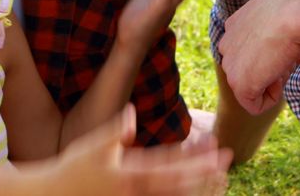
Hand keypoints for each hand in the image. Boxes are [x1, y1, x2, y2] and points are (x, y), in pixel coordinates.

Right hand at [54, 105, 230, 195]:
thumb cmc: (72, 168)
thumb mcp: (92, 145)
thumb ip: (115, 130)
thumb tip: (134, 112)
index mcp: (129, 173)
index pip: (171, 167)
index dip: (196, 160)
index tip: (217, 153)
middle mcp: (135, 191)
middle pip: (178, 184)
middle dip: (203, 173)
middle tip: (227, 162)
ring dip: (194, 186)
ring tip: (216, 178)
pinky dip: (176, 193)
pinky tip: (188, 188)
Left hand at [218, 0, 299, 115]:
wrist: (296, 11)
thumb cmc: (296, 9)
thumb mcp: (282, 18)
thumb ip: (275, 36)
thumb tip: (288, 53)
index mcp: (235, 26)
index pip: (253, 51)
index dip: (276, 53)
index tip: (290, 44)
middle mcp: (227, 44)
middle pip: (254, 69)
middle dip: (275, 67)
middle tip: (289, 53)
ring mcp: (230, 65)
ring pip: (255, 86)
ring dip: (276, 78)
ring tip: (287, 59)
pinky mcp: (239, 84)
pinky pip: (255, 105)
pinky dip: (272, 98)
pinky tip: (280, 77)